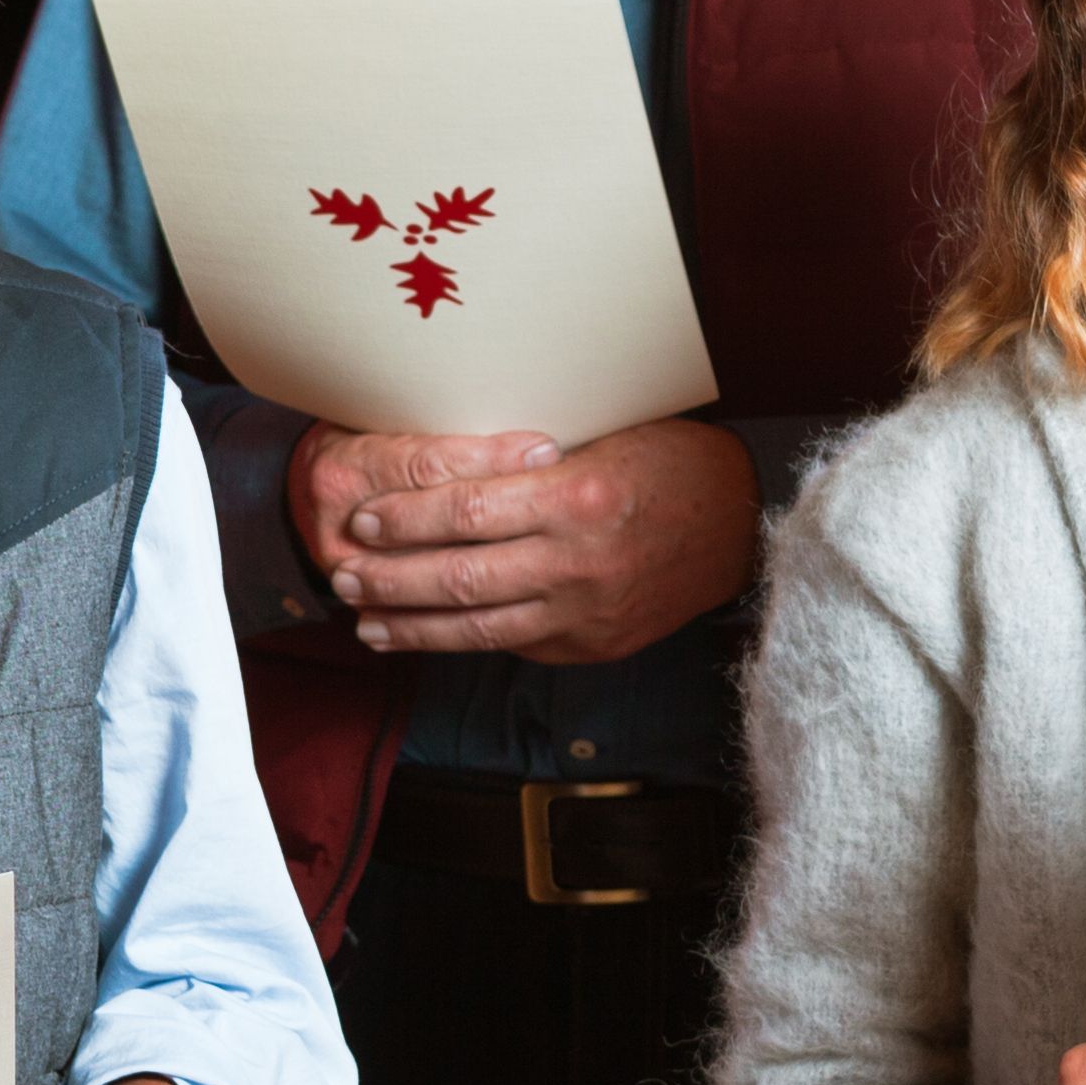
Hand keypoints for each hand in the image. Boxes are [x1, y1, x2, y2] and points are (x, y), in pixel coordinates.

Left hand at [305, 414, 759, 664]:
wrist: (742, 526)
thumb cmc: (669, 463)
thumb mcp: (604, 438)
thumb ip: (530, 460)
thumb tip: (447, 463)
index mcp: (575, 498)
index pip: (465, 512)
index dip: (404, 520)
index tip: (362, 519)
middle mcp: (576, 562)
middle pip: (458, 577)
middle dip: (390, 579)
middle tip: (343, 574)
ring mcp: (585, 613)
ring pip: (479, 627)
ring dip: (413, 627)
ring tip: (367, 622)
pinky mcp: (593, 646)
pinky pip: (516, 645)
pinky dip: (466, 642)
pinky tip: (429, 637)